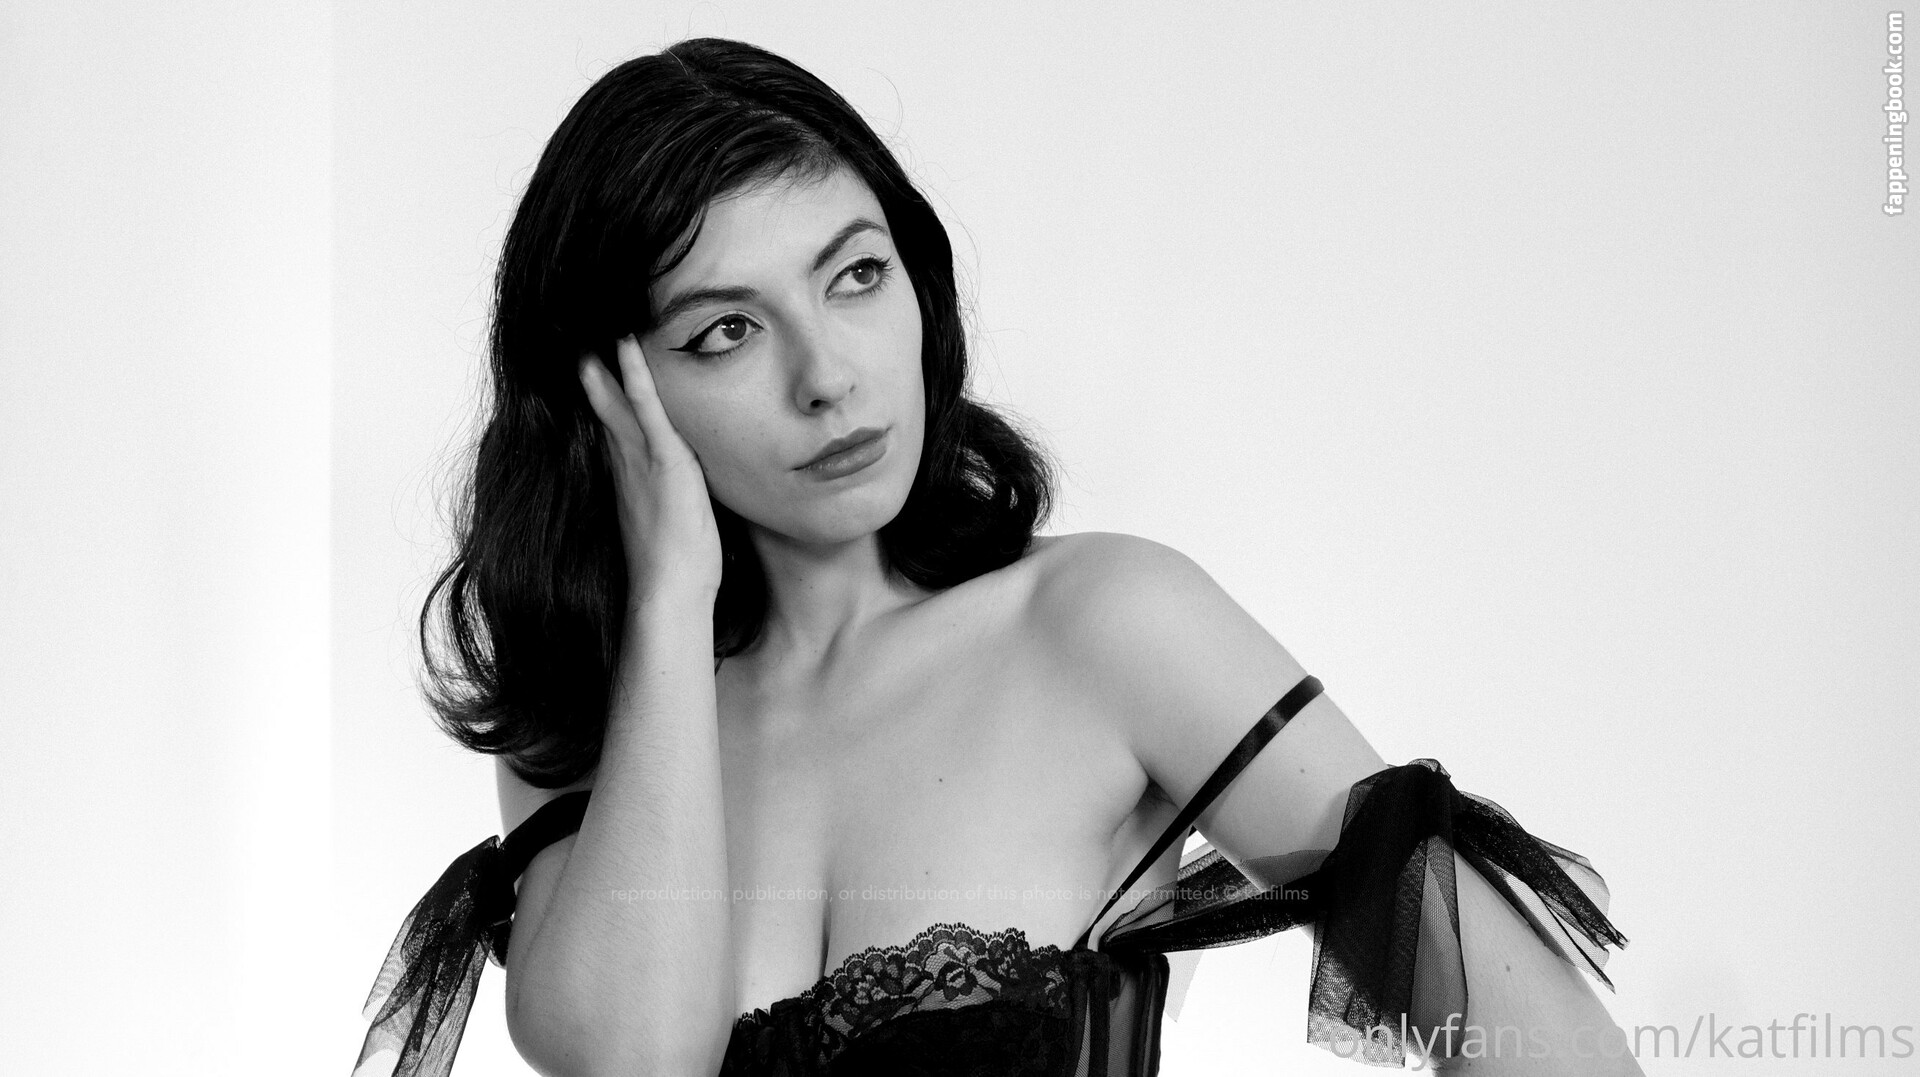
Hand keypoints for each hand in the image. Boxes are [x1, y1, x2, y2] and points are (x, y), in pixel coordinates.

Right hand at [578, 335, 723, 609]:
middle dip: (593, 372)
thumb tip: (679, 500)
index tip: (590, 367)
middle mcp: (626, 464)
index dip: (602, 397)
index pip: (612, 427)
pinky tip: (625, 344)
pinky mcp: (662, 460)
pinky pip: (645, 407)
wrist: (670, 594)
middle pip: (604, 407)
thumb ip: (670, 504)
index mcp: (628, 479)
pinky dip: (634, 374)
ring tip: (596, 325)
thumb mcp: (672, 526)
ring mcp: (640, 460)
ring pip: (617, 399)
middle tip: (577, 336)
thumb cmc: (677, 570)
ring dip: (606, 362)